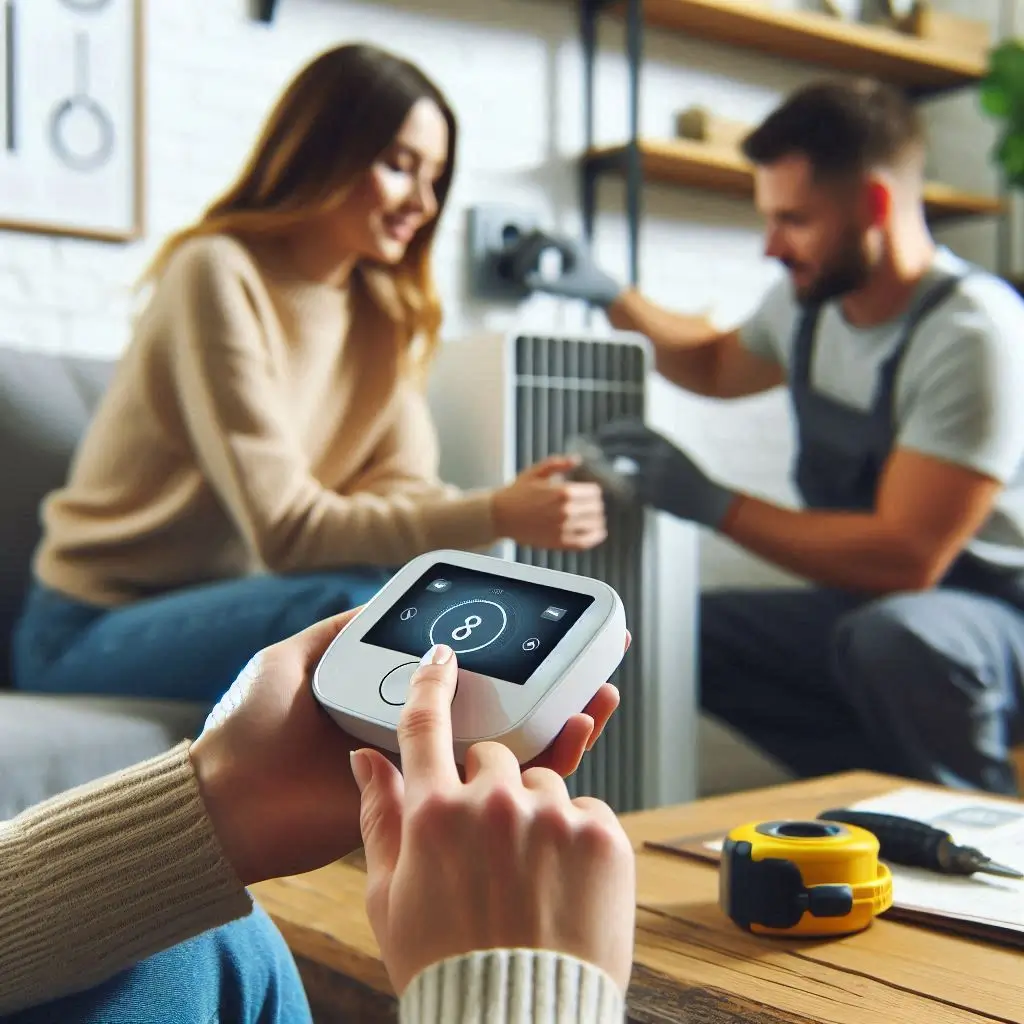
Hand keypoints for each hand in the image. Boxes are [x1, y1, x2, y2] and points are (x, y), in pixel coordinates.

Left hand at [188, 609, 620, 884]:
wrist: (226, 800)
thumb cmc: (250, 728)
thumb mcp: (294, 660)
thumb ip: (342, 631)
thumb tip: (385, 600)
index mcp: (393, 702)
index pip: (465, 674)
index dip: (508, 652)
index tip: (547, 623)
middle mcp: (417, 735)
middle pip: (499, 706)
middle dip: (553, 681)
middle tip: (597, 650)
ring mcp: (427, 770)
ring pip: (511, 745)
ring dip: (565, 716)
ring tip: (601, 686)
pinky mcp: (430, 803)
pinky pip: (494, 784)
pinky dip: (544, 758)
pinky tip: (575, 725)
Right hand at [353, 645, 635, 995]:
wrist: (516, 1022)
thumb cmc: (444, 963)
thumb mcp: (388, 898)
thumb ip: (379, 817)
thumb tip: (365, 759)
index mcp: (434, 815)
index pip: (426, 726)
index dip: (432, 684)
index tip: (443, 658)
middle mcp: (493, 804)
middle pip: (493, 756)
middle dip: (488, 784)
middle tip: (489, 842)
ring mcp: (552, 816)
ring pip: (543, 781)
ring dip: (535, 811)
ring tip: (530, 875)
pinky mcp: (601, 836)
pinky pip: (586, 810)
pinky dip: (576, 835)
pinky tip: (563, 882)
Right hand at [492, 454, 606, 550]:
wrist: (500, 515)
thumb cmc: (517, 493)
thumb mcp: (535, 472)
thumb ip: (558, 464)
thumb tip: (576, 460)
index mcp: (563, 491)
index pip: (594, 492)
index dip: (594, 491)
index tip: (590, 492)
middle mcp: (566, 510)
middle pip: (596, 508)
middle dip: (596, 504)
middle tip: (591, 504)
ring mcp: (563, 528)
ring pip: (595, 524)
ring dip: (598, 520)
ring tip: (596, 518)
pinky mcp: (559, 542)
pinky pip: (585, 542)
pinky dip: (595, 537)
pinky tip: (599, 533)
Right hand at [502, 228, 622, 307]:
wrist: (603, 289)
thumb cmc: (587, 289)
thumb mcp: (566, 290)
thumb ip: (546, 286)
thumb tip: (526, 281)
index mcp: (570, 244)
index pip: (542, 239)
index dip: (526, 253)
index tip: (518, 270)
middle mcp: (567, 238)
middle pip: (537, 233)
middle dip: (519, 245)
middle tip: (503, 256)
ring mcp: (565, 241)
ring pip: (538, 236)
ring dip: (523, 247)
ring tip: (508, 259)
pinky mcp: (562, 247)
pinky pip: (542, 244)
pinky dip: (530, 251)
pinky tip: (521, 264)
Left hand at [596, 419, 736, 529]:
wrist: (707, 499)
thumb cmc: (688, 475)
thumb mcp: (675, 452)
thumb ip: (654, 444)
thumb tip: (628, 434)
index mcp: (665, 442)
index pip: (633, 428)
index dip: (614, 429)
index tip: (601, 432)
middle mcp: (660, 454)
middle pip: (623, 447)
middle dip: (605, 448)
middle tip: (592, 451)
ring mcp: (657, 475)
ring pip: (623, 470)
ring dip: (608, 470)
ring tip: (599, 470)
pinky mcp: (654, 495)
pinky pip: (630, 491)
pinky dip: (621, 491)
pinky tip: (614, 491)